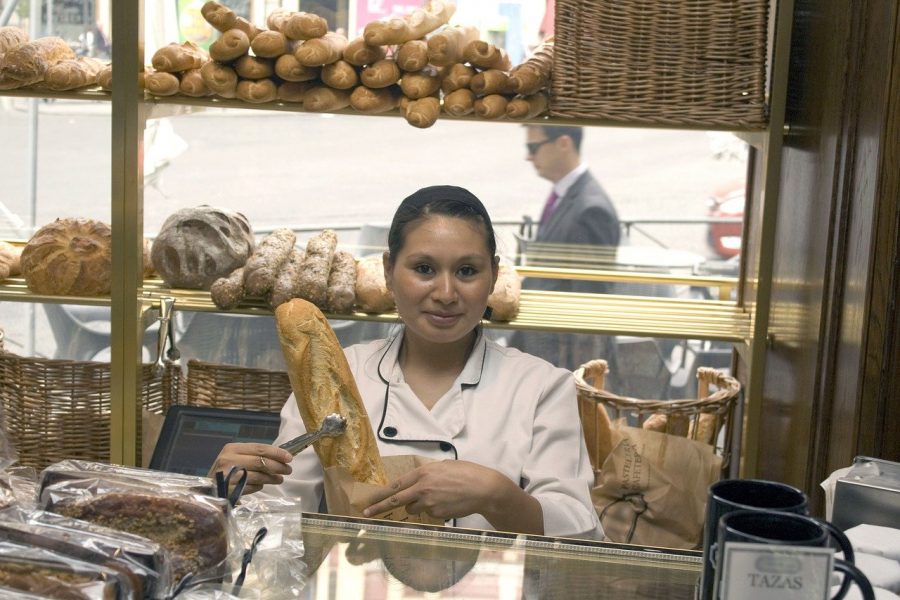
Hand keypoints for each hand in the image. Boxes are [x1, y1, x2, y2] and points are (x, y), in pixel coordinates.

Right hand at [209, 442, 292, 494]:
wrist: (204, 489)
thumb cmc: (225, 471)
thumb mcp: (235, 458)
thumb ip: (253, 456)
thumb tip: (280, 457)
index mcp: (232, 448)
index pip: (260, 448)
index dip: (277, 452)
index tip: (289, 457)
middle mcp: (228, 460)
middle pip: (261, 462)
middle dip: (278, 466)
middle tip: (288, 470)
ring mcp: (228, 476)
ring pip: (258, 476)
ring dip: (272, 478)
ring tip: (280, 479)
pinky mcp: (228, 490)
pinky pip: (251, 488)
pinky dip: (259, 487)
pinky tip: (261, 486)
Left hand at [362, 460, 503, 520]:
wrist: (483, 488)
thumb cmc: (466, 473)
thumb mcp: (443, 466)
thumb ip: (427, 473)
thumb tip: (418, 480)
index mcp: (423, 473)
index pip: (396, 485)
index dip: (381, 493)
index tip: (369, 499)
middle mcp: (423, 488)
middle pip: (396, 500)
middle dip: (379, 507)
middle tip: (367, 513)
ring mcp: (430, 503)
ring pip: (413, 509)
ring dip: (416, 506)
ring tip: (435, 498)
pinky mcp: (438, 514)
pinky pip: (429, 514)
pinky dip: (433, 510)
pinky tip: (447, 503)